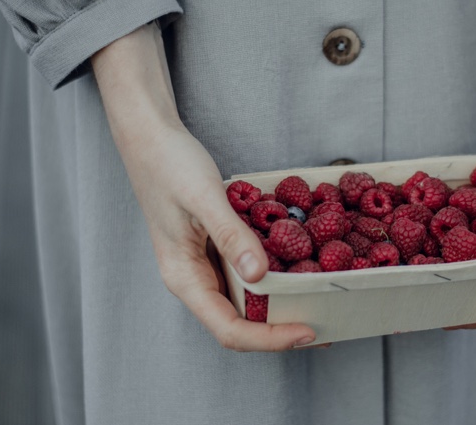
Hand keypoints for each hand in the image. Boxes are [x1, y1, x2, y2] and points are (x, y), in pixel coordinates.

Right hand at [92, 24, 315, 351]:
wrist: (151, 136)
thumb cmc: (168, 164)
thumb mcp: (203, 198)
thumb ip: (230, 236)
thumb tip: (259, 276)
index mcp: (184, 277)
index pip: (229, 329)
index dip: (270, 338)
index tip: (307, 331)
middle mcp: (194, 279)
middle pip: (240, 323)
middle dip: (280, 331)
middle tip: (324, 326)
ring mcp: (205, 264)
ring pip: (246, 301)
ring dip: (280, 307)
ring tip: (318, 304)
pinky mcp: (216, 247)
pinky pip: (248, 272)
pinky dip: (275, 277)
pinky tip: (300, 269)